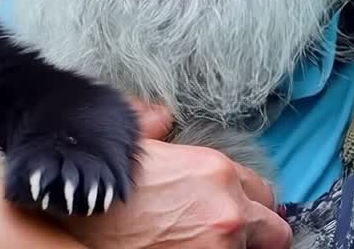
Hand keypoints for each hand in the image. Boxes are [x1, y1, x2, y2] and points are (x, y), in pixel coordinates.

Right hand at [62, 100, 292, 248]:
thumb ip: (161, 129)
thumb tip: (161, 117)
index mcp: (216, 172)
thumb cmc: (105, 178)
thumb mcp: (138, 144)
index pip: (263, 191)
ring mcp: (220, 245)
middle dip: (258, 230)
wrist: (79, 212)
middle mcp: (229, 209)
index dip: (248, 200)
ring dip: (235, 246)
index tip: (235, 208)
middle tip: (232, 231)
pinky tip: (187, 246)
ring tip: (201, 239)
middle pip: (274, 229)